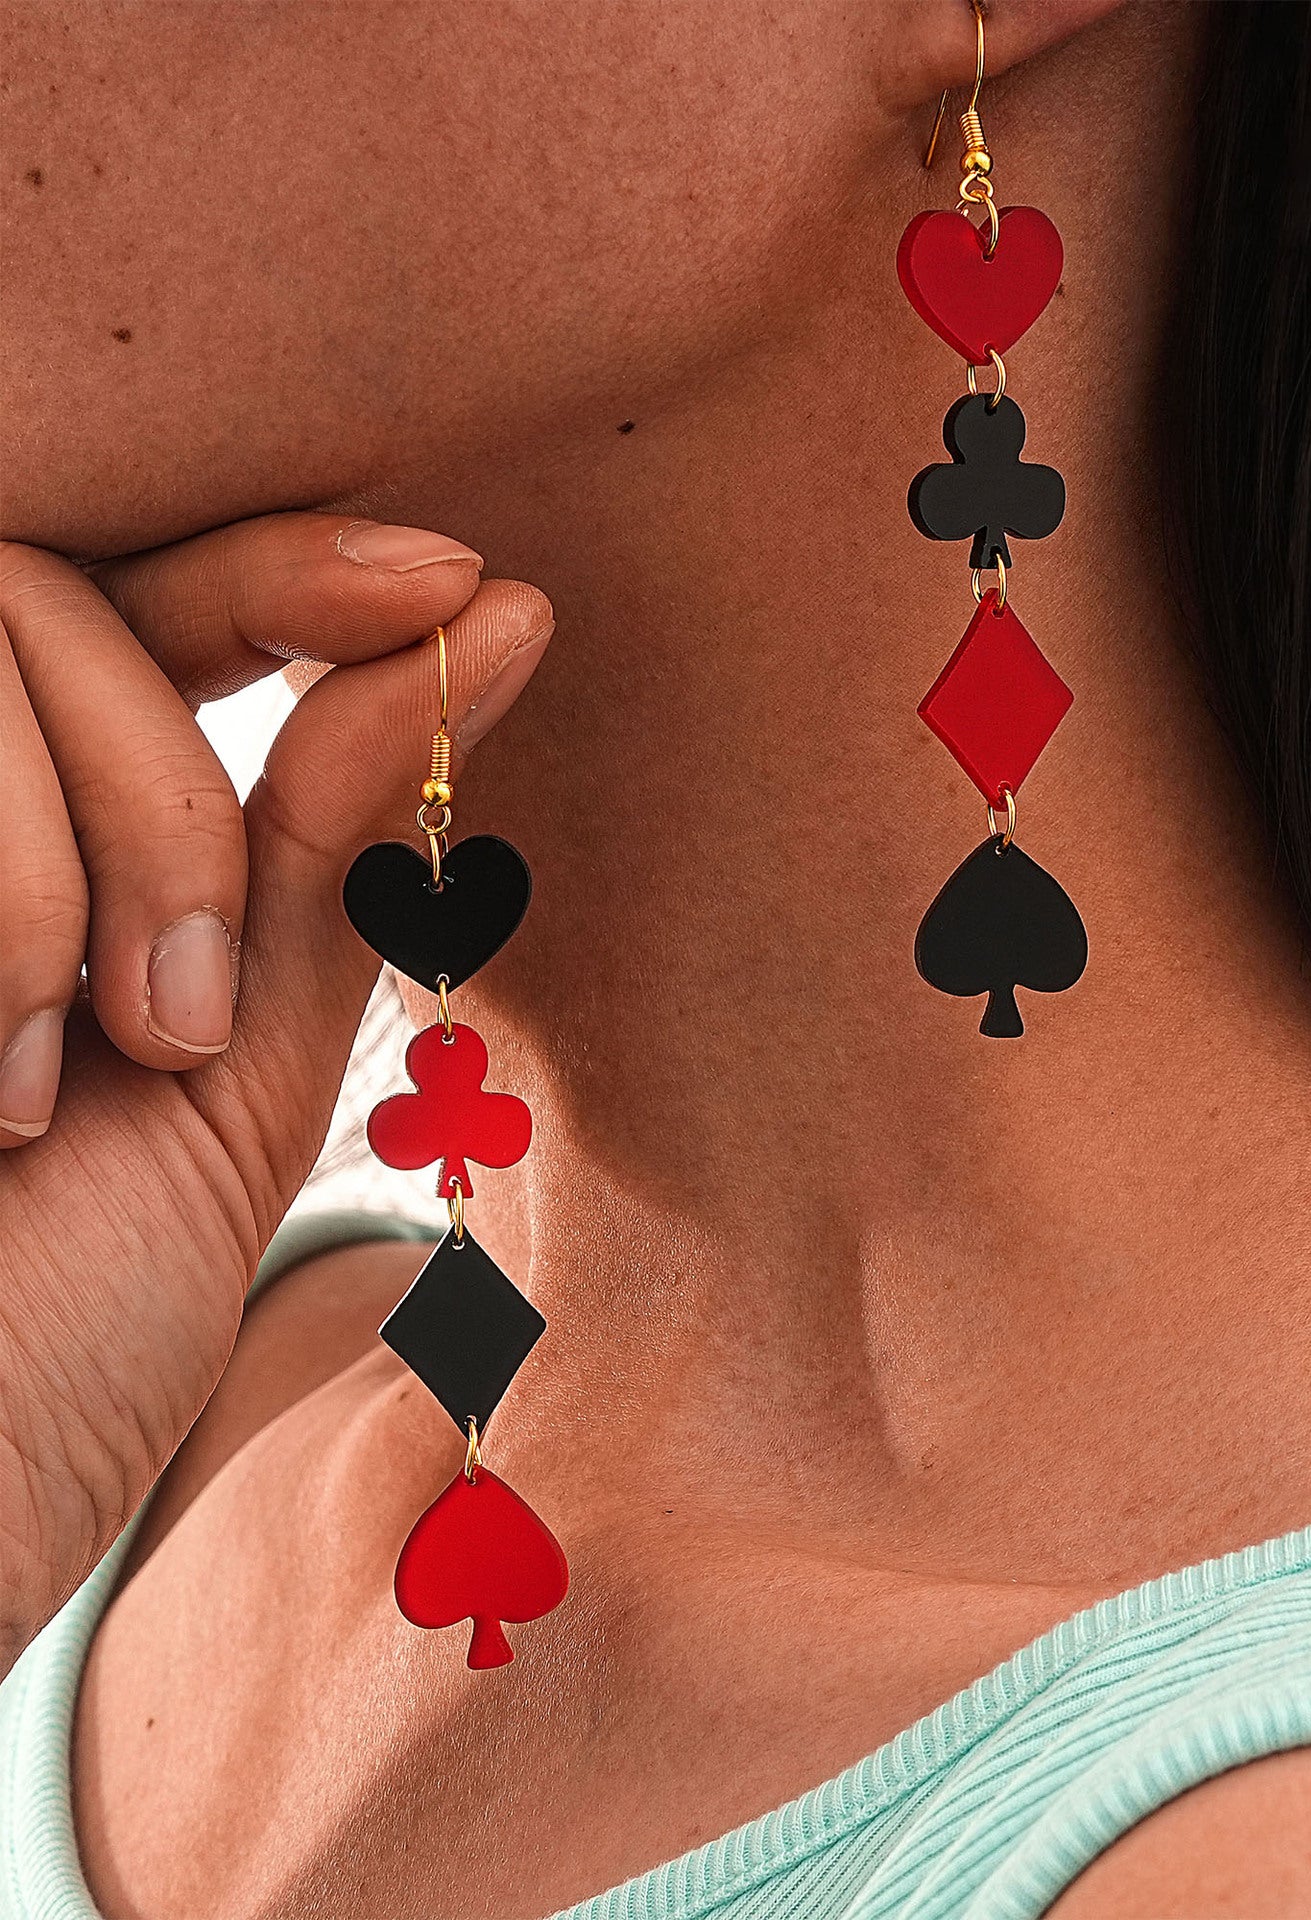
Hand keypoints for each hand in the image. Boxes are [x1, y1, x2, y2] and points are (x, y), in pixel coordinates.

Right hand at [0, 514, 551, 1667]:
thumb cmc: (61, 1326)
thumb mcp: (243, 1065)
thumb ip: (330, 849)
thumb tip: (493, 621)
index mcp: (29, 837)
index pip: (151, 601)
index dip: (294, 567)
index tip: (468, 584)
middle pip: (51, 595)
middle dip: (167, 791)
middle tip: (191, 1018)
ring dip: (89, 862)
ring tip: (87, 1074)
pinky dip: (3, 910)